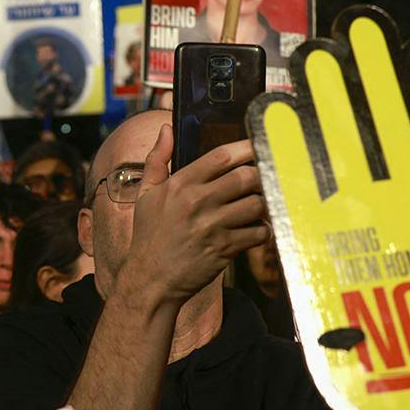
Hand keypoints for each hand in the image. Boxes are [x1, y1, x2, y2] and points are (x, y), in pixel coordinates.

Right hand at [125, 136, 266, 304]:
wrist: (150, 279)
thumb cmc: (149, 236)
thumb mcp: (146, 194)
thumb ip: (157, 159)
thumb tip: (165, 130)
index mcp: (180, 184)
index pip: (221, 156)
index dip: (246, 147)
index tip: (259, 145)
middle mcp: (197, 202)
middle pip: (246, 177)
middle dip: (260, 176)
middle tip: (264, 179)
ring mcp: (212, 226)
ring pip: (256, 204)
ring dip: (262, 205)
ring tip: (259, 206)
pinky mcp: (225, 249)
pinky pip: (257, 232)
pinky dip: (261, 231)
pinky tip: (255, 230)